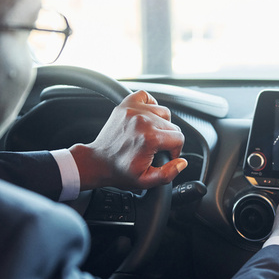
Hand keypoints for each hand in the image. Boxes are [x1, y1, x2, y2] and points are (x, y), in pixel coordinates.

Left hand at [69, 90, 186, 190]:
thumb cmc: (119, 171)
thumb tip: (182, 162)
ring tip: (151, 134)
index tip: (166, 156)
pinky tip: (147, 117)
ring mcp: (134, 110)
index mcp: (150, 138)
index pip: (179, 138)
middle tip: (156, 148)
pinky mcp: (126, 105)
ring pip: (163, 112)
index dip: (176, 150)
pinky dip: (150, 105)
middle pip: (172, 125)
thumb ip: (168, 174)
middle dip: (168, 138)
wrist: (97, 162)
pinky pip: (146, 97)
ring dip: (161, 123)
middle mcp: (143, 121)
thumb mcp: (145, 181)